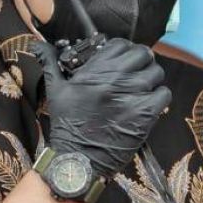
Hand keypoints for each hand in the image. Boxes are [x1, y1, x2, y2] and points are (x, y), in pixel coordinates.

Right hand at [33, 38, 171, 178]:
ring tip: (143, 89)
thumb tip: (38, 44)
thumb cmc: (67, 124)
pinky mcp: (145, 115)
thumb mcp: (55, 90)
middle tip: (137, 73)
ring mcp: (132, 96)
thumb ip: (50, 62)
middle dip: (142, 61)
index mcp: (95, 71)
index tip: (123, 61)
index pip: (121, 44)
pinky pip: (164, 94)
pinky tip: (149, 104)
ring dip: (152, 79)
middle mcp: (115, 80)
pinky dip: (160, 97)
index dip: (125, 50)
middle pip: (144, 54)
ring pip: (157, 73)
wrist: (78, 159)